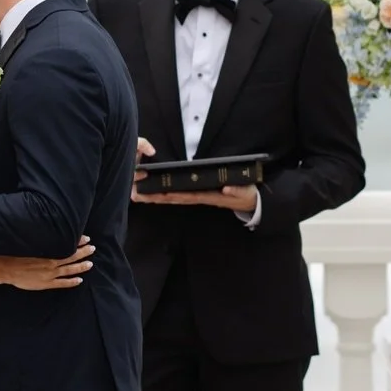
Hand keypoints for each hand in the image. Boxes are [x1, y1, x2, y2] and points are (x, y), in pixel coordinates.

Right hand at [0, 237, 94, 290]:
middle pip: (71, 256)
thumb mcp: (30, 243)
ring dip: (81, 266)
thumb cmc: (16, 254)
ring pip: (70, 270)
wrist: (7, 268)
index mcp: (48, 251)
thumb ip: (42, 242)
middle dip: (83, 252)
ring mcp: (50, 274)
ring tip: (90, 263)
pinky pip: (62, 283)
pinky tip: (80, 280)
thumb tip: (51, 235)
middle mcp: (51, 262)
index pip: (67, 245)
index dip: (78, 242)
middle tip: (92, 248)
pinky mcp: (46, 283)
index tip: (85, 238)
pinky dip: (72, 282)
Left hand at [133, 173, 260, 212]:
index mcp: (208, 196)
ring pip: (174, 197)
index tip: (159, 193)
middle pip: (175, 197)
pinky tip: (156, 192)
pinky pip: (180, 194)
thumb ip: (236, 190)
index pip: (187, 196)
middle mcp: (200, 197)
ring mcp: (199, 196)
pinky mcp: (199, 194)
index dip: (173, 194)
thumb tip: (226, 187)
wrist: (251, 202)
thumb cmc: (246, 195)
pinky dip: (167, 194)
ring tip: (141, 194)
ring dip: (158, 196)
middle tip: (139, 195)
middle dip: (157, 197)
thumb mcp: (244, 192)